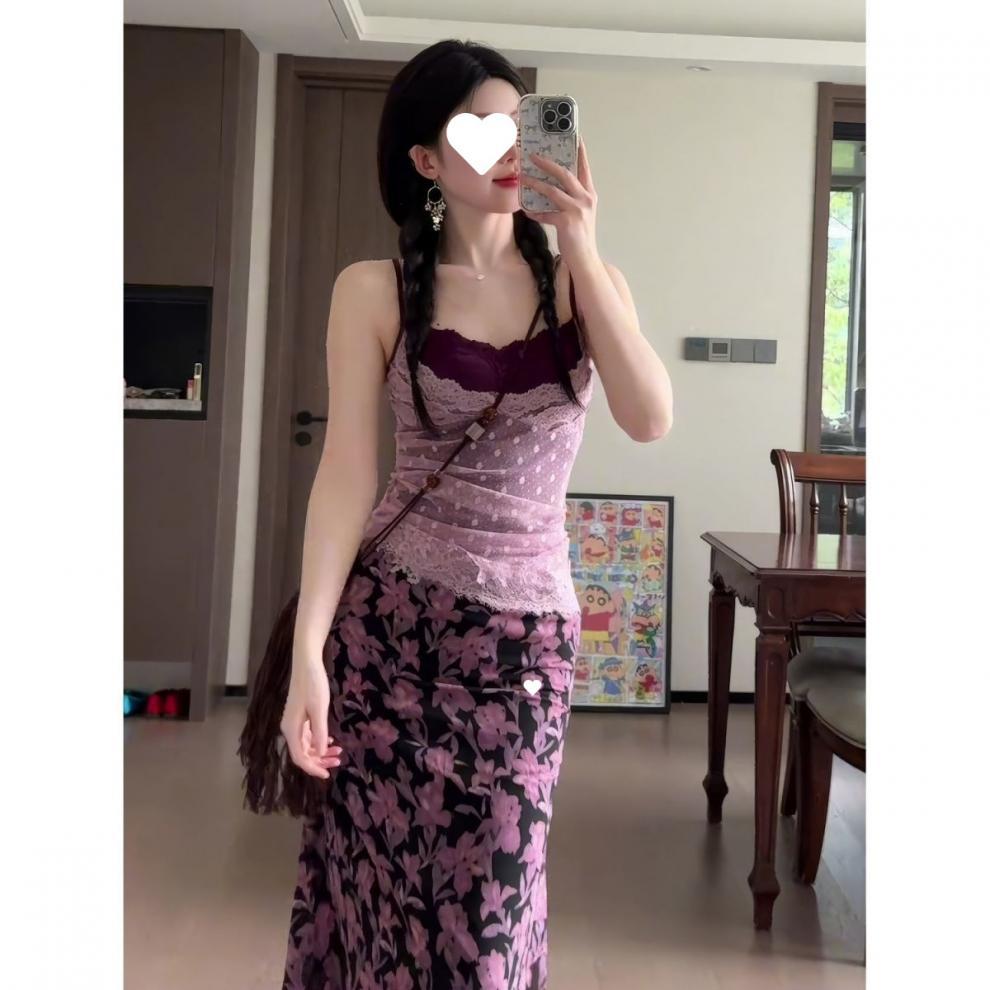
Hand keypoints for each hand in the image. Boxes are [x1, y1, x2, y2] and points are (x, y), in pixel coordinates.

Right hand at [280, 659, 341, 778]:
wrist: (307, 663)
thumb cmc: (313, 684)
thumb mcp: (319, 709)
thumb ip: (319, 732)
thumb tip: (320, 753)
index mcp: (290, 729)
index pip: (299, 758)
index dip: (313, 768)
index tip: (327, 775)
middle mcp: (289, 728)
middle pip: (303, 753)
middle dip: (320, 760)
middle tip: (338, 761)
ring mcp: (294, 722)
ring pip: (306, 745)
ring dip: (321, 751)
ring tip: (338, 752)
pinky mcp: (300, 715)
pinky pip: (307, 735)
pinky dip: (318, 740)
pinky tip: (330, 741)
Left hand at [520, 135, 599, 265]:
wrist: (585, 258)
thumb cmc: (579, 236)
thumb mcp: (580, 213)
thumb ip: (570, 199)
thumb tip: (550, 187)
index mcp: (589, 194)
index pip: (585, 168)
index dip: (580, 151)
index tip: (575, 136)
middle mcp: (585, 199)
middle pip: (565, 173)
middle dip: (547, 163)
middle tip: (532, 156)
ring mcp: (577, 210)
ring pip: (552, 190)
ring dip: (535, 183)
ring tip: (522, 178)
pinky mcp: (567, 222)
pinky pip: (545, 213)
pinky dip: (535, 212)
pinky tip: (526, 211)